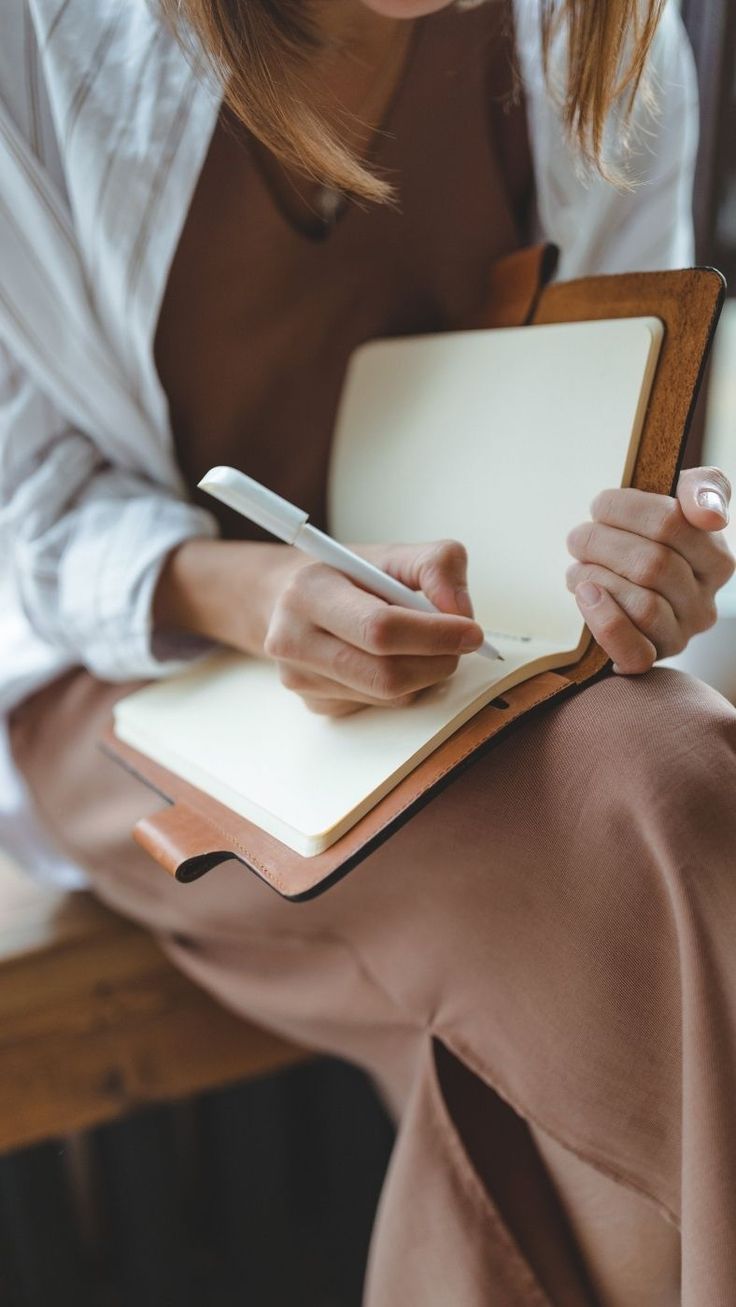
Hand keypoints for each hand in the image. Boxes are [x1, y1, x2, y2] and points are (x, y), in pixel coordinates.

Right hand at [262, 539, 484, 715]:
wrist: (295, 600)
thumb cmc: (349, 576)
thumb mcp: (392, 554)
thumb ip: (436, 565)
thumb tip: (460, 610)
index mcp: (309, 592)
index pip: (379, 628)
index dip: (434, 635)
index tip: (472, 632)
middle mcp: (293, 639)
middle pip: (385, 675)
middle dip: (437, 663)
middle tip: (460, 645)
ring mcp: (299, 679)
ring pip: (388, 696)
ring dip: (423, 675)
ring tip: (423, 645)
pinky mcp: (314, 705)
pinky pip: (379, 708)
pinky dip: (403, 687)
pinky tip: (391, 660)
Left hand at [565, 467, 734, 673]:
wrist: (621, 580)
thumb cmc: (651, 535)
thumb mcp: (682, 500)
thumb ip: (704, 488)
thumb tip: (710, 514)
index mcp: (717, 561)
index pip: (673, 523)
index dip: (625, 508)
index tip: (600, 506)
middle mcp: (704, 603)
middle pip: (652, 564)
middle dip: (602, 543)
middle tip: (579, 537)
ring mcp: (679, 636)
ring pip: (642, 606)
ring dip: (596, 577)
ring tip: (578, 566)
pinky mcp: (650, 659)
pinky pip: (634, 654)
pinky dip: (605, 624)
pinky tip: (585, 595)